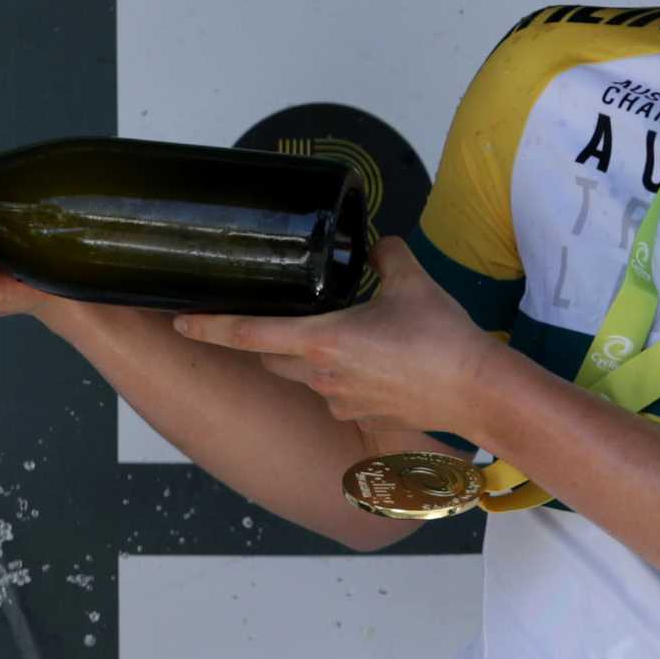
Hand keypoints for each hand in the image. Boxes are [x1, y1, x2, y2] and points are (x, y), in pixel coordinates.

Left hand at [170, 237, 500, 432]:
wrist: (478, 392)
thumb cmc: (443, 341)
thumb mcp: (412, 280)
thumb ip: (386, 255)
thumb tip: (376, 243)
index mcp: (321, 340)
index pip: (246, 334)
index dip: (208, 326)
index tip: (180, 320)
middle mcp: (320, 375)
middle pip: (270, 357)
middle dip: (267, 339)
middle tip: (276, 316)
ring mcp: (339, 400)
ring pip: (303, 376)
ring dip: (307, 358)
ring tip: (342, 334)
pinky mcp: (361, 415)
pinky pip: (335, 393)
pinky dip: (340, 376)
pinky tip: (373, 361)